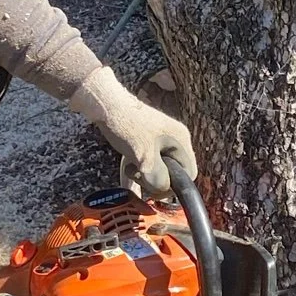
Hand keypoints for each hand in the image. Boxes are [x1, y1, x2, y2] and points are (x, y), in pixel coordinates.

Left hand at [67, 69, 196, 196]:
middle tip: (141, 179)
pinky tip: (127, 176)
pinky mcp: (144, 140)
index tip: (156, 189)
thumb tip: (164, 191)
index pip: (190, 173)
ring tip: (131, 171)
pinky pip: (146, 161)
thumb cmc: (127, 128)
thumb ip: (159, 178)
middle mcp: (173, 139)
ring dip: (145, 175)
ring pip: (158, 167)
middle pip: (173, 172)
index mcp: (180, 140)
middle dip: (158, 180)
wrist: (105, 104)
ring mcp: (159, 139)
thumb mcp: (145, 158)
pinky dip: (138, 170)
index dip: (175, 186)